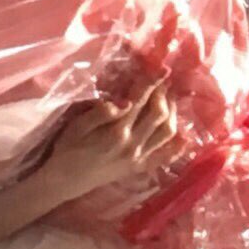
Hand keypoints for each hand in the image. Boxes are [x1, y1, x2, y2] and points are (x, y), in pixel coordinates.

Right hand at [41, 79, 180, 201]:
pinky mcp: (140, 168)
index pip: (141, 100)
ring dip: (173, 112)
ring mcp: (139, 158)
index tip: (162, 68)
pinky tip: (184, 135)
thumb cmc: (67, 148)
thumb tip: (126, 101)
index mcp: (116, 131)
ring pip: (167, 132)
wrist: (64, 181)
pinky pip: (165, 156)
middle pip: (159, 114)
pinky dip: (178, 146)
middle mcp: (133, 144)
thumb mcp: (77, 127)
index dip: (152, 82)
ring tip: (168, 99)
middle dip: (163, 94)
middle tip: (162, 82)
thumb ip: (101, 113)